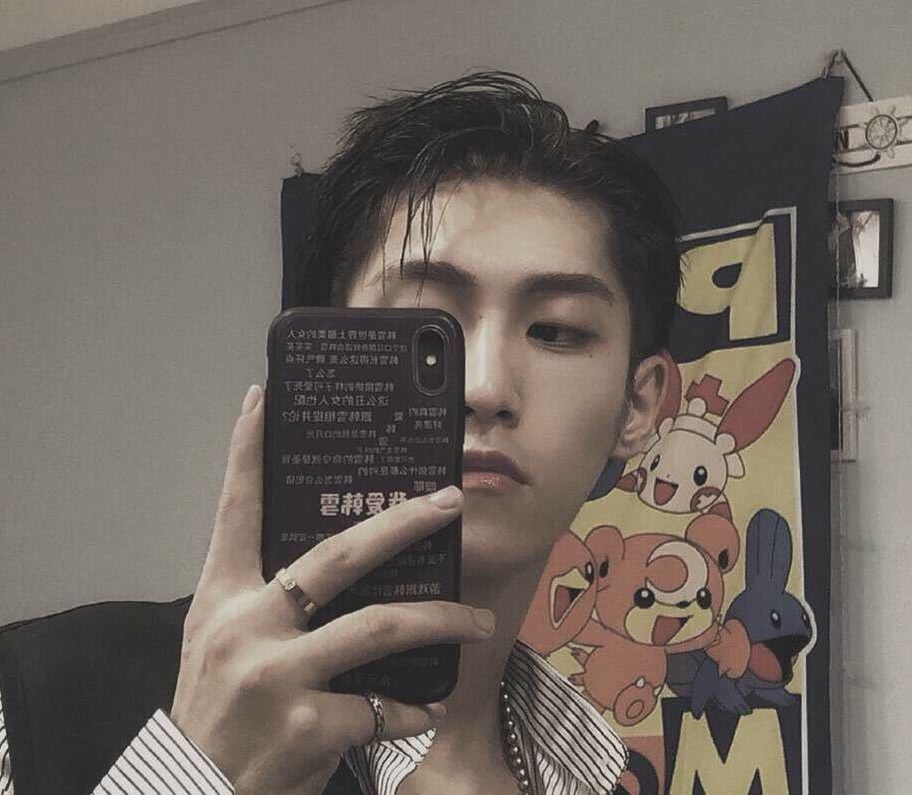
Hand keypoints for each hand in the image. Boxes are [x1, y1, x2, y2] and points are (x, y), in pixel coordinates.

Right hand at [170, 384, 493, 794]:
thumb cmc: (215, 713)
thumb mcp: (220, 643)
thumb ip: (266, 599)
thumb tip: (337, 560)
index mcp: (223, 597)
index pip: (235, 509)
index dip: (247, 452)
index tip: (262, 400)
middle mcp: (247, 625)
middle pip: (339, 554)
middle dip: (404, 521)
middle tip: (449, 499)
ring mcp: (277, 675)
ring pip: (380, 627)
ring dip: (440, 619)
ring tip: (479, 620)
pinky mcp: (307, 727)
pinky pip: (383, 707)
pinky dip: (413, 707)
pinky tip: (429, 704)